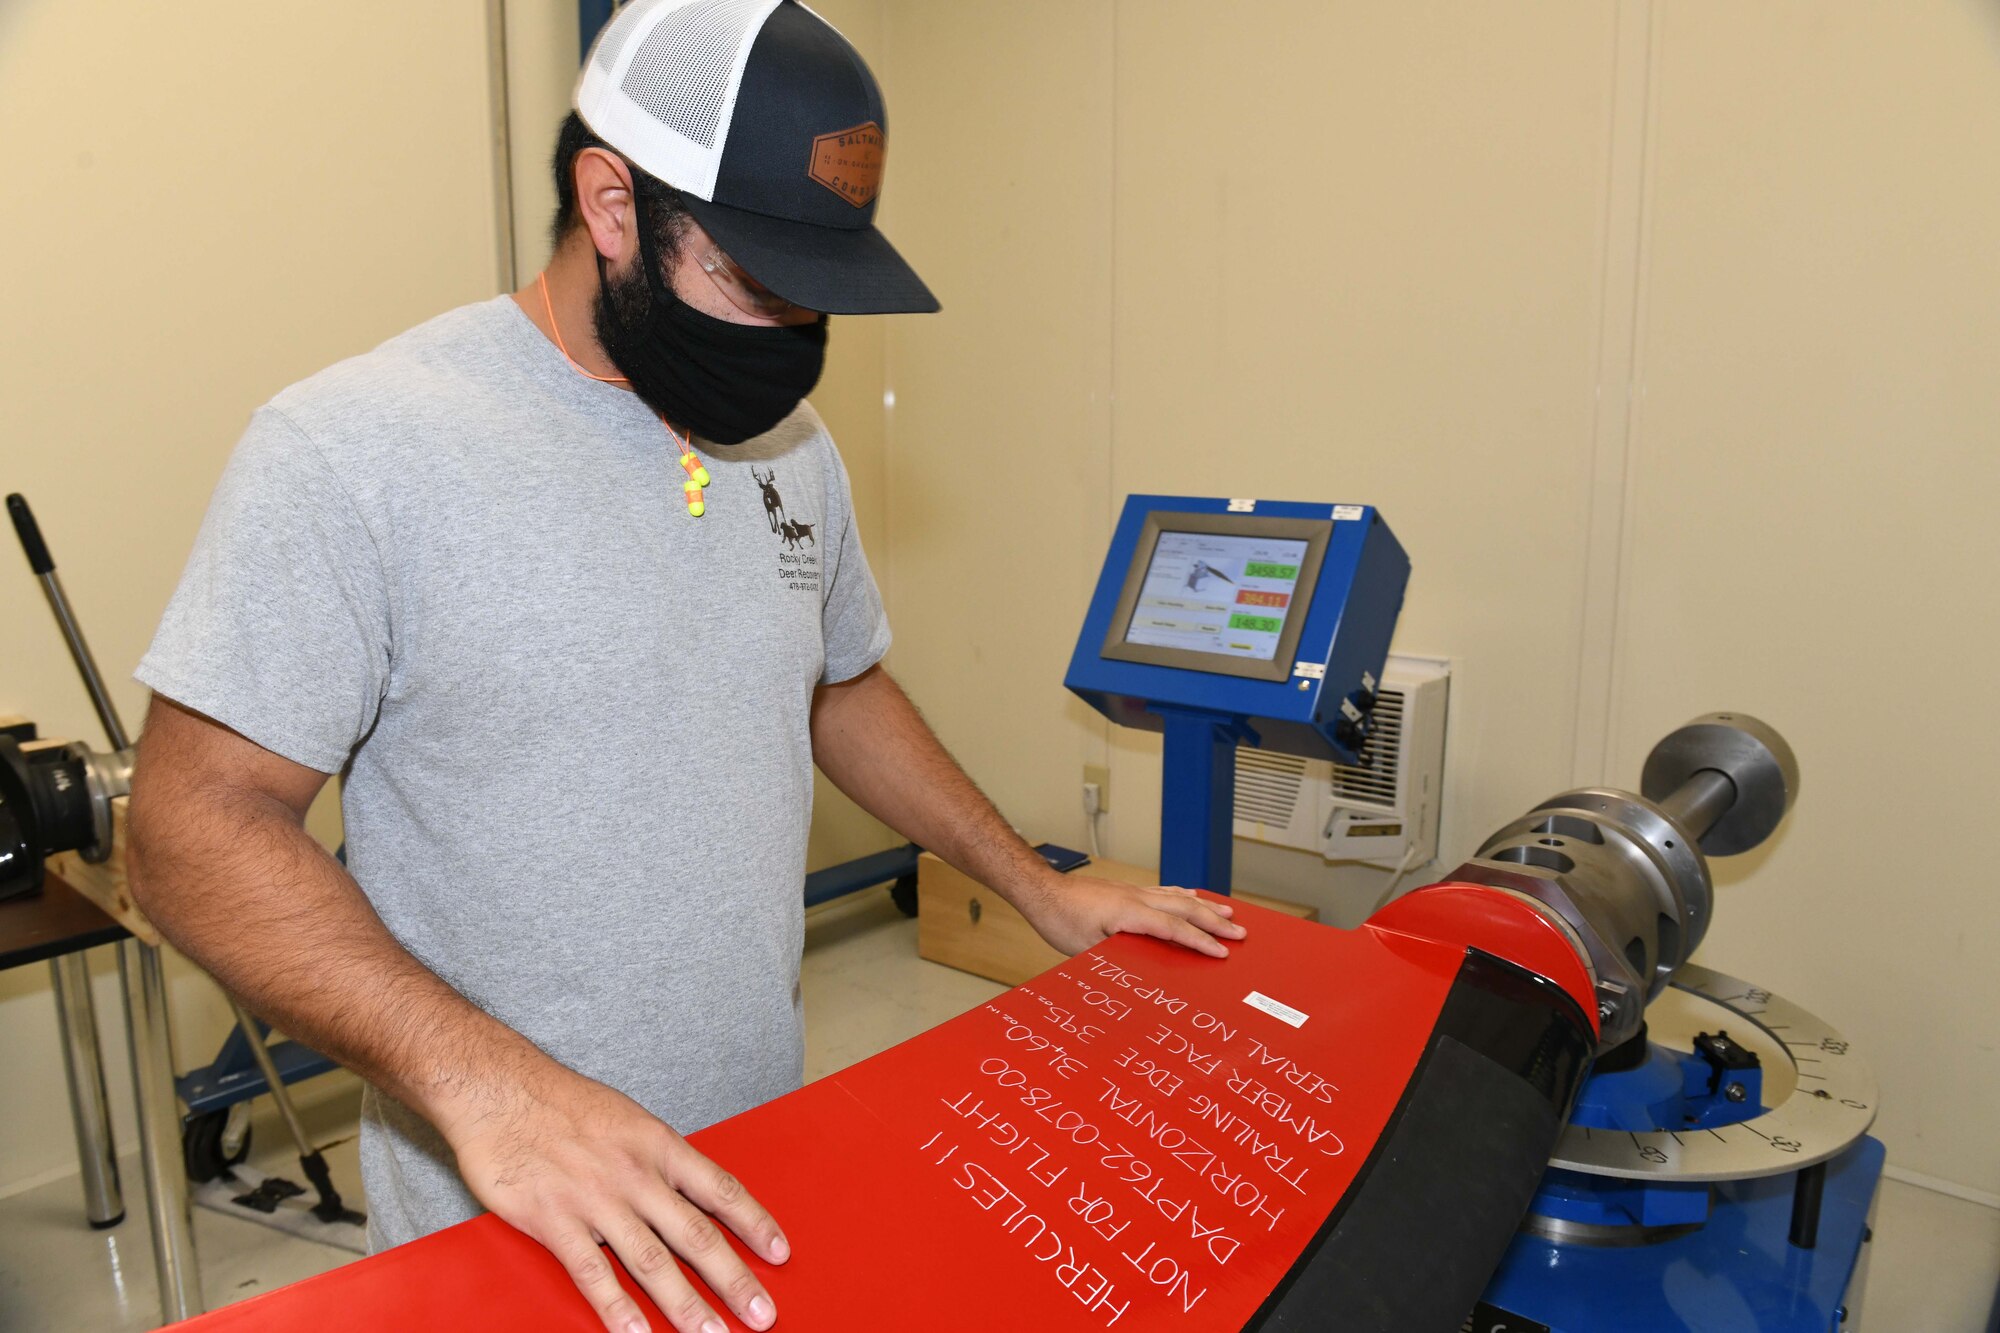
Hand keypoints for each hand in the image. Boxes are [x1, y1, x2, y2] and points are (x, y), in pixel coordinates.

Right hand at [444, 1062, 788, 1332]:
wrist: (499, 1090)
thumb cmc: (562, 1103)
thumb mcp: (627, 1118)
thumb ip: (657, 1159)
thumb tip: (690, 1192)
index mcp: (658, 1145)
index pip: (721, 1189)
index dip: (755, 1224)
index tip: (780, 1253)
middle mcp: (635, 1175)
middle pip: (696, 1235)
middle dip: (734, 1279)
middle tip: (762, 1313)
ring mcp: (596, 1200)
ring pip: (652, 1262)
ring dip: (685, 1304)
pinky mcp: (555, 1221)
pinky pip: (592, 1273)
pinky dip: (618, 1308)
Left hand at [1015, 870, 1246, 957]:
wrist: (1042, 891)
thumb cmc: (1060, 921)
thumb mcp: (1089, 950)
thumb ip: (1121, 957)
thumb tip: (1146, 971)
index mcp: (1130, 912)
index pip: (1175, 928)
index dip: (1201, 942)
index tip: (1222, 953)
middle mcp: (1137, 897)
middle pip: (1185, 907)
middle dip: (1215, 921)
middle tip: (1240, 932)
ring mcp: (1133, 890)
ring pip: (1178, 895)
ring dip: (1205, 905)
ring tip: (1229, 911)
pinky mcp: (1126, 889)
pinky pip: (1164, 890)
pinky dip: (1184, 894)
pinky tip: (1191, 894)